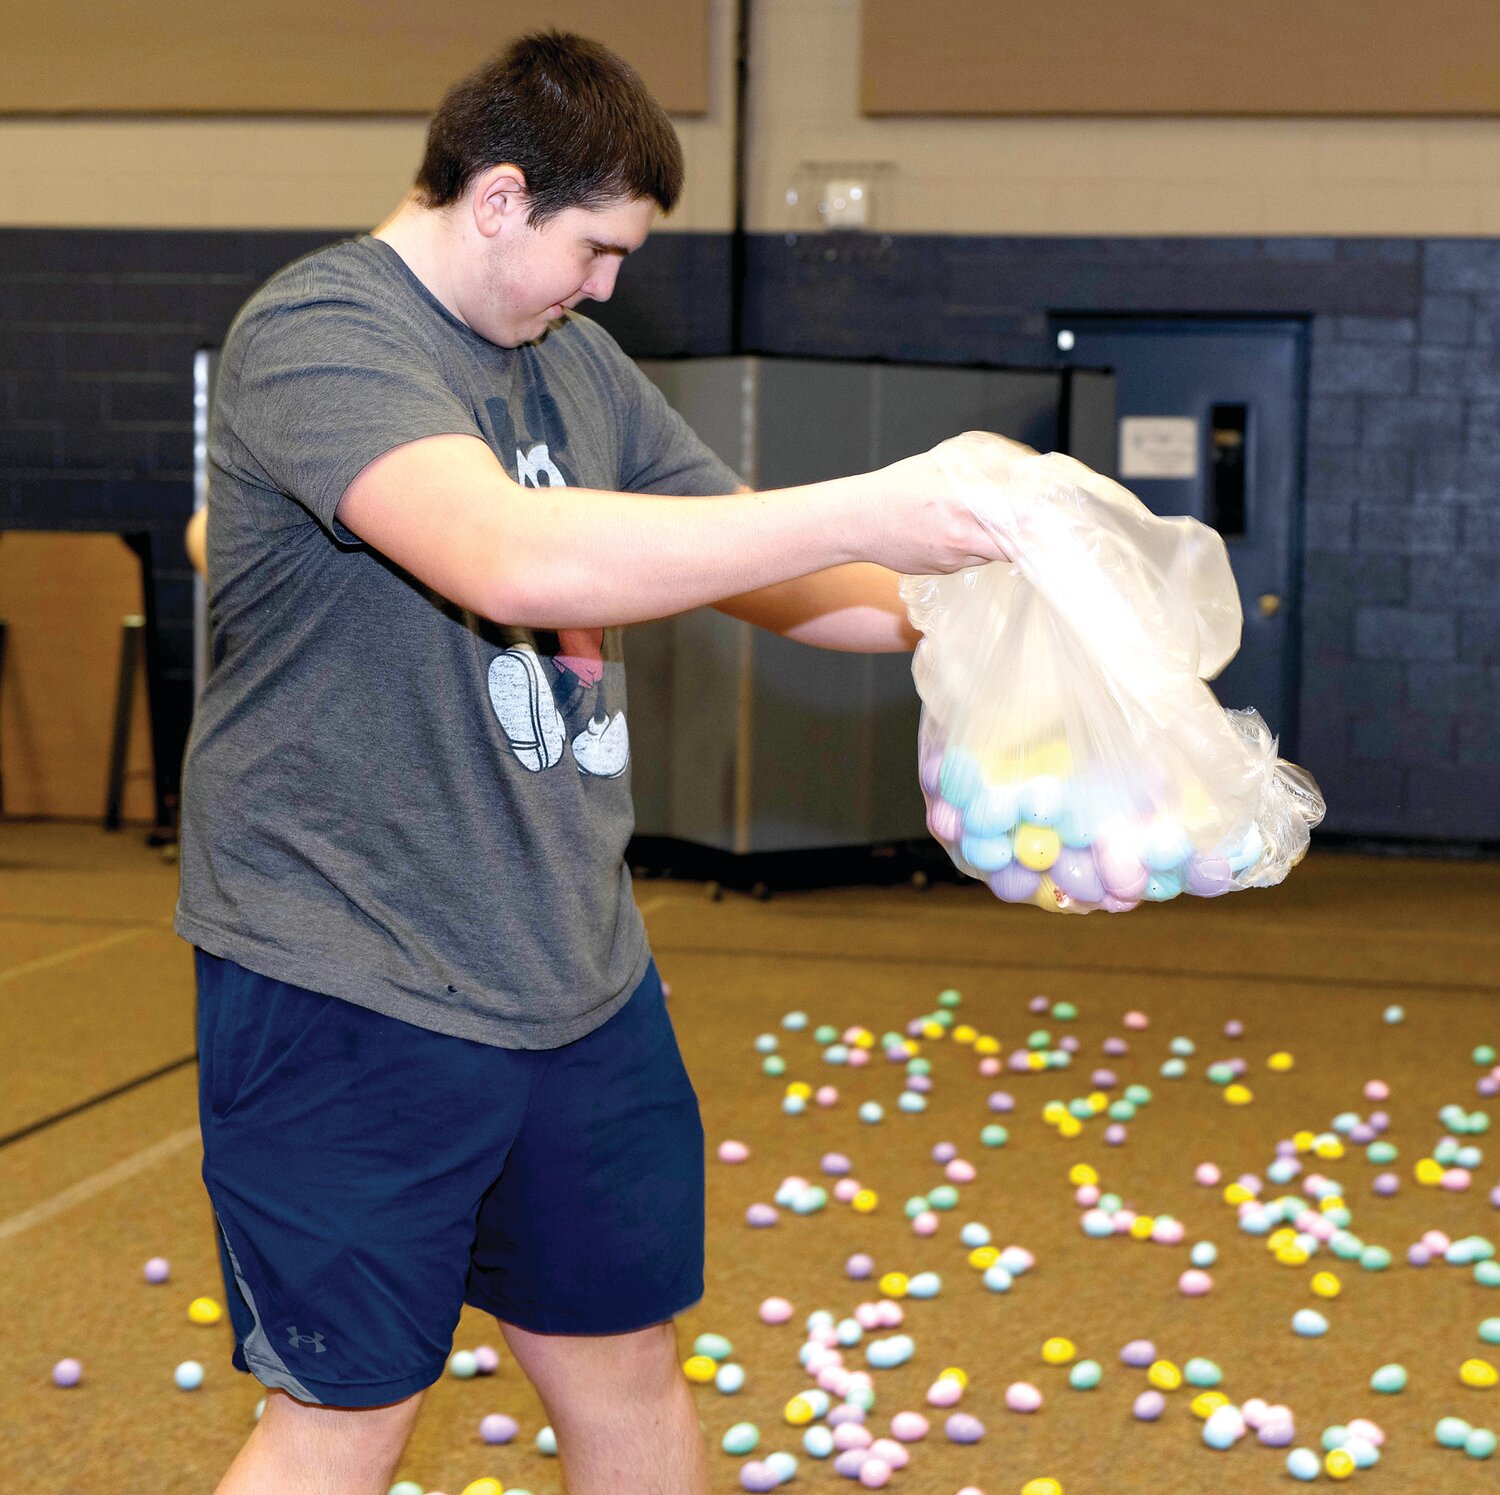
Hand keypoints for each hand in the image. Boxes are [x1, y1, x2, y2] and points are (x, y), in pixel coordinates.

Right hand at [860, 431, 1037, 574]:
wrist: (858, 522)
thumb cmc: (897, 488)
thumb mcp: (940, 465)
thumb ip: (981, 468)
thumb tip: (1020, 471)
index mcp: (962, 501)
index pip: (1017, 516)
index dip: (1038, 519)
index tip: (1050, 517)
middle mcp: (960, 534)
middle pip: (1013, 545)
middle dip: (1026, 538)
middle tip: (1036, 530)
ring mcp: (952, 556)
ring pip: (994, 553)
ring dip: (998, 541)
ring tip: (981, 523)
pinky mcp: (943, 570)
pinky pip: (971, 560)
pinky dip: (974, 548)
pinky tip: (954, 533)